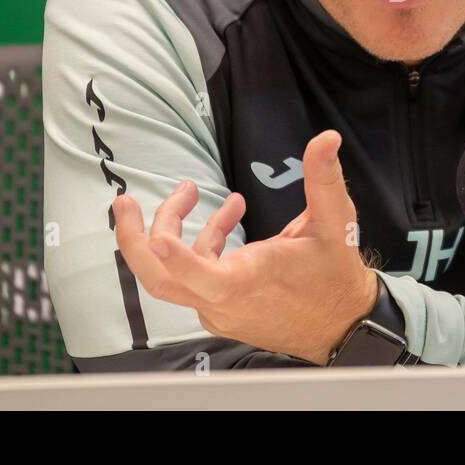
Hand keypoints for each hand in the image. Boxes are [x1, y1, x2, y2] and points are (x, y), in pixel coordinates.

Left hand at [113, 129, 378, 363]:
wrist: (340, 326)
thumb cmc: (335, 275)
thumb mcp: (336, 222)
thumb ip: (324, 177)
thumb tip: (326, 138)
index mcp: (250, 280)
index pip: (204, 277)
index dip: (177, 257)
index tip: (156, 233)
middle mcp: (226, 300)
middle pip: (161, 280)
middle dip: (135, 239)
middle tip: (123, 202)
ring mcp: (219, 309)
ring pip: (174, 274)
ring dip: (174, 229)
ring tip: (190, 191)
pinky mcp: (221, 310)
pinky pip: (194, 276)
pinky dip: (199, 245)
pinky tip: (228, 215)